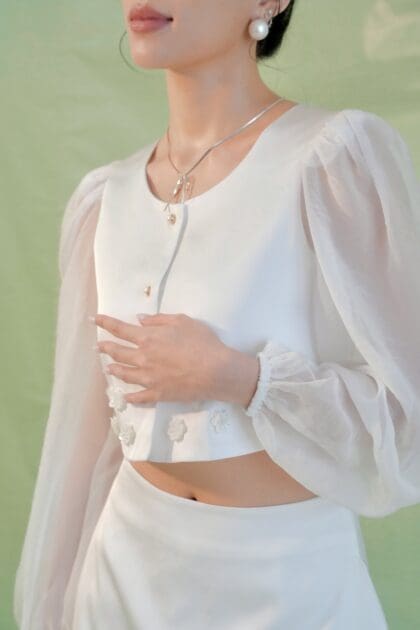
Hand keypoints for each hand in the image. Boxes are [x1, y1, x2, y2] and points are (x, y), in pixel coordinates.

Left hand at [93, 312, 231, 404]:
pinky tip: (125, 397)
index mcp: (148, 338)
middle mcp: (143, 358)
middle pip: (118, 352)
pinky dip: (130, 397)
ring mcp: (149, 378)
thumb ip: (158, 320)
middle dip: (105, 347)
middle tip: (97, 346)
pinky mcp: (158, 393)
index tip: (94, 319)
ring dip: (114, 370)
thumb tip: (139, 319)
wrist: (216, 371)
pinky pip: (139, 397)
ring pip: (125, 374)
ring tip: (108, 368)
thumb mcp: (182, 321)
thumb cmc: (202, 342)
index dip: (105, 323)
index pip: (120, 329)